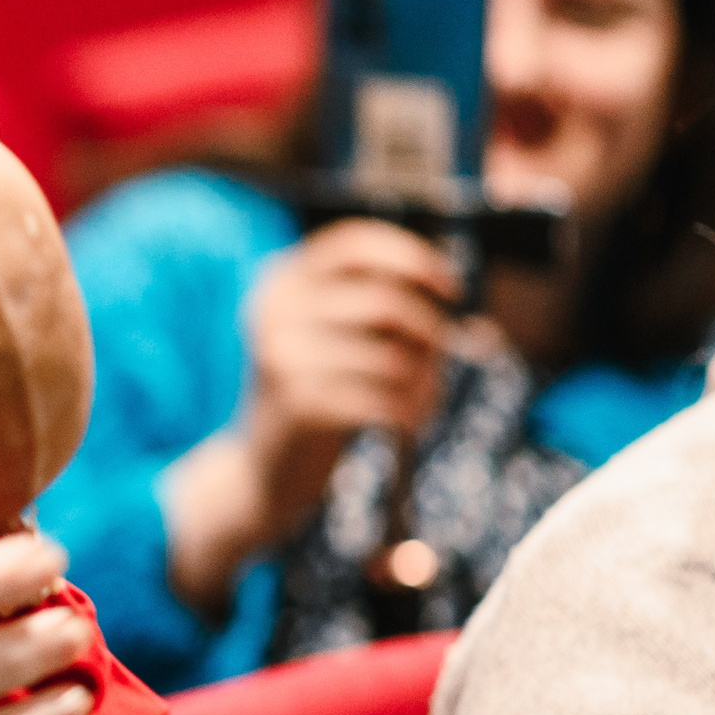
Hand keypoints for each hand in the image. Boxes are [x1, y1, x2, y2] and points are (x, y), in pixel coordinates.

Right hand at [164, 219, 457, 614]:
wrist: (262, 469)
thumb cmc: (316, 392)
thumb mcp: (330, 334)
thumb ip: (375, 302)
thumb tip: (451, 286)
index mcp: (280, 282)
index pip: (356, 244)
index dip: (413, 258)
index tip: (451, 288)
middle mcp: (274, 313)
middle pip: (386, 301)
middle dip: (430, 330)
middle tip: (442, 357)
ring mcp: (282, 358)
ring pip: (393, 355)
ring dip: (427, 378)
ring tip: (427, 396)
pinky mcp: (299, 406)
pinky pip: (384, 398)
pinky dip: (411, 411)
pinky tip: (411, 423)